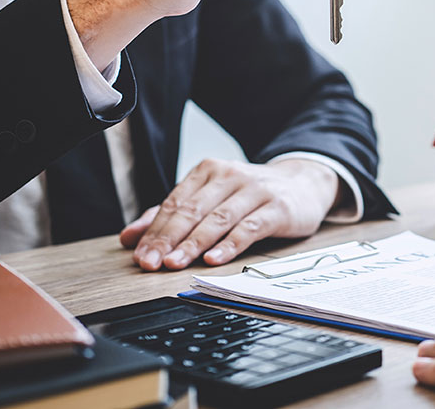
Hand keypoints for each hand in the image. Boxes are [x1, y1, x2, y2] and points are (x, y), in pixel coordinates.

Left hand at [119, 158, 339, 270]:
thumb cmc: (251, 195)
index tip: (139, 255)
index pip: (176, 202)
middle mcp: (231, 176)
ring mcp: (256, 191)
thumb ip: (171, 216)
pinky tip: (214, 260)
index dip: (155, 230)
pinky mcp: (278, 208)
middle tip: (150, 264)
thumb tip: (130, 237)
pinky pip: (249, 228)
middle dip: (168, 239)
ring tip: (174, 264)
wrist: (303, 184)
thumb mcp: (212, 199)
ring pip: (218, 219)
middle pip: (193, 210)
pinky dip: (230, 245)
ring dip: (194, 244)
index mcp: (209, 171)